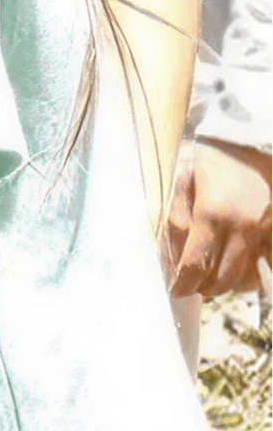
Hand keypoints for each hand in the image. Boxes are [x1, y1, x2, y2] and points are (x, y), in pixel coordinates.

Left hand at [166, 139, 272, 296]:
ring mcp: (266, 230)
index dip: (183, 283)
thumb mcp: (179, 179)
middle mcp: (244, 227)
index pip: (196, 265)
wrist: (248, 141)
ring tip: (208, 277)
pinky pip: (268, 265)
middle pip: (223, 278)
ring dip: (226, 283)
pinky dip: (252, 274)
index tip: (174, 290)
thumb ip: (172, 216)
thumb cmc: (208, 157)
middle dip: (202, 286)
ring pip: (247, 277)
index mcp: (214, 214)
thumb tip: (167, 253)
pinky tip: (236, 270)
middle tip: (188, 284)